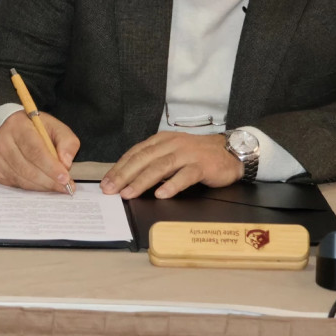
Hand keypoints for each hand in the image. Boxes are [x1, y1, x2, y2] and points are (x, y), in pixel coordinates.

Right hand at [0, 111, 78, 193]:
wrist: (15, 130)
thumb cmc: (37, 129)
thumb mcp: (56, 128)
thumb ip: (67, 142)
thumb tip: (66, 163)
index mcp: (18, 124)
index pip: (34, 150)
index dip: (51, 167)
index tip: (65, 178)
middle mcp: (2, 140)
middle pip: (27, 168)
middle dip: (49, 180)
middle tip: (65, 186)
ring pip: (21, 178)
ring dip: (42, 186)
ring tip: (56, 186)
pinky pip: (15, 184)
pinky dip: (31, 187)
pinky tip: (42, 184)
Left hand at [101, 132, 242, 198]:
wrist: (230, 151)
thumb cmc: (198, 155)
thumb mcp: (173, 153)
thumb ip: (154, 162)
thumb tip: (129, 179)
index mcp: (161, 140)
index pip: (135, 153)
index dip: (119, 167)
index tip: (106, 182)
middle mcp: (172, 144)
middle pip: (144, 159)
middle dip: (124, 175)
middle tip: (111, 189)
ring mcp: (187, 154)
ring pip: (161, 167)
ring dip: (142, 181)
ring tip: (129, 193)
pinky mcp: (202, 165)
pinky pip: (185, 176)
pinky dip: (172, 185)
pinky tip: (161, 195)